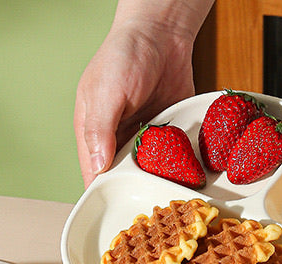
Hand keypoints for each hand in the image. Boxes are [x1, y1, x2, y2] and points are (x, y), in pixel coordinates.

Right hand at [74, 0, 212, 187]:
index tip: (118, 213)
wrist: (162, 32)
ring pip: (150, 173)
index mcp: (94, 136)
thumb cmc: (124, 55)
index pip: (94, 176)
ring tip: (171, 194)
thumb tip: (96, 167)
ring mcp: (144, 140)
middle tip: (151, 204)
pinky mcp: (168, 135)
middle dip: (136, 191)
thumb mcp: (106, 92)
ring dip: (159, 181)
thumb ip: (99, 130)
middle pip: (124, 180)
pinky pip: (174, 158)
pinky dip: (179, 166)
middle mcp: (118, 142)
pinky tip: (187, 175)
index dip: (104, 195)